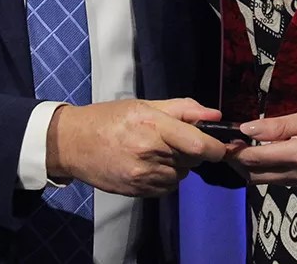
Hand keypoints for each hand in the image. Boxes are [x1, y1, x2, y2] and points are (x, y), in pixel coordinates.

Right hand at [47, 98, 226, 196]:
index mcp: (153, 125)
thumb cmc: (109, 119)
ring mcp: (143, 175)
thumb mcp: (145, 104)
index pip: (199, 144)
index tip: (223, 146)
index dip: (218, 148)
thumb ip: (183, 109)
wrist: (73, 144)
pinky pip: (168, 187)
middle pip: (193, 159)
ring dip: (178, 164)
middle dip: (194, 150)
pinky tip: (149, 164)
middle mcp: (149, 152)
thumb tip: (216, 115)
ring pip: (182, 174)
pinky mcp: (138, 191)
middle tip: (175, 139)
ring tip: (156, 150)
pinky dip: (166, 177)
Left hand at [228, 101, 296, 191]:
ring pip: (275, 182)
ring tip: (250, 148)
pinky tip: (279, 154)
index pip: (255, 159)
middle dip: (241, 163)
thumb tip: (248, 128)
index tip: (225, 137)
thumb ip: (282, 125)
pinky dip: (278, 171)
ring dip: (258, 168)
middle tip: (232, 144)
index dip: (235, 150)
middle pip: (259, 177)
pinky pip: (292, 182)